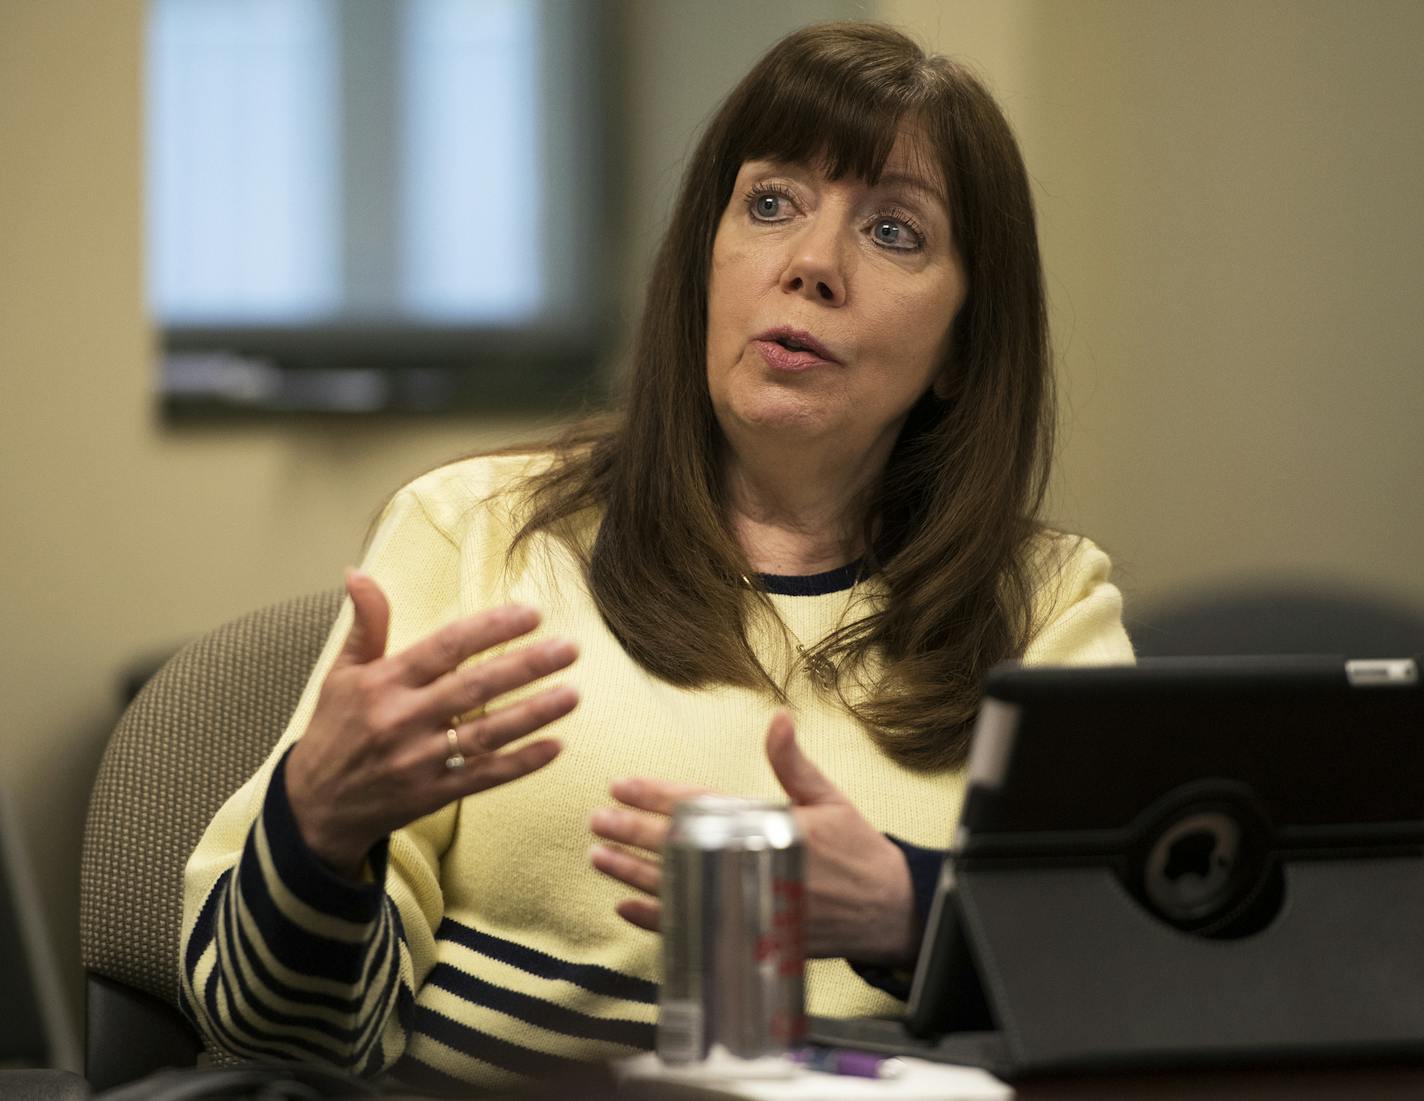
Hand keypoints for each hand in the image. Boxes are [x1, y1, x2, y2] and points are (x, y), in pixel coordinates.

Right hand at [285, 569, 577, 877]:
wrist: (314, 807)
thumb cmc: (334, 731)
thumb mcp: (341, 673)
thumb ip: (365, 624)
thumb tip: (357, 572)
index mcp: (384, 683)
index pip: (446, 648)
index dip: (490, 629)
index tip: (531, 614)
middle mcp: (402, 719)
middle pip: (474, 688)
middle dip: (525, 666)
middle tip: (569, 649)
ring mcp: (419, 760)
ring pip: (485, 734)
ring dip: (533, 714)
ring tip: (573, 694)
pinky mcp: (432, 795)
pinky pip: (484, 777)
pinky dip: (520, 764)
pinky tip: (556, 746)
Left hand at [589, 711, 918, 964]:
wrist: (890, 912)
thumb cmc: (858, 852)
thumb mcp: (830, 798)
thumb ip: (794, 763)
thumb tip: (780, 718)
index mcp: (769, 828)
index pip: (699, 807)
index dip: (656, 795)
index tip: (621, 785)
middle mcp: (752, 867)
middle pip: (678, 847)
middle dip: (632, 832)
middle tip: (597, 820)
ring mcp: (746, 905)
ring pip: (676, 890)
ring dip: (632, 874)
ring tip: (598, 857)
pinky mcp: (746, 938)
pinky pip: (691, 932)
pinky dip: (657, 921)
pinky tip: (626, 907)